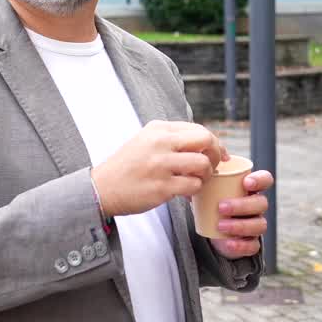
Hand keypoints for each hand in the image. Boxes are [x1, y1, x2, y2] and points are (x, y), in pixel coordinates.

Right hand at [91, 120, 227, 217]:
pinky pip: (193, 185)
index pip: (198, 129)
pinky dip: (195, 190)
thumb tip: (206, 143)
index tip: (219, 155)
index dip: (214, 143)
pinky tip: (186, 193)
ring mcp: (161, 165)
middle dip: (216, 154)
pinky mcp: (162, 187)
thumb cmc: (128, 166)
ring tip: (197, 181)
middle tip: (212, 167)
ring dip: (206, 175)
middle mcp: (160, 143)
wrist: (102, 188)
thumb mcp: (146, 141)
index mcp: (158, 129)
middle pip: (206, 140)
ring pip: (203, 164)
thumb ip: (172, 138)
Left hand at [210, 170, 273, 259]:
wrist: (208, 227)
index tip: (246, 183)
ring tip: (220, 225)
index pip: (265, 179)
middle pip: (261, 203)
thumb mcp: (206, 187)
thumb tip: (194, 172)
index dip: (260, 180)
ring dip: (240, 226)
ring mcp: (256, 225)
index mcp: (250, 188)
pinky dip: (241, 245)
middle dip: (242, 205)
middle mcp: (257, 206)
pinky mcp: (251, 243)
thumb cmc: (210, 200)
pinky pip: (253, 246)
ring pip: (259, 225)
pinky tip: (228, 243)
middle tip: (221, 207)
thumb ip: (202, 177)